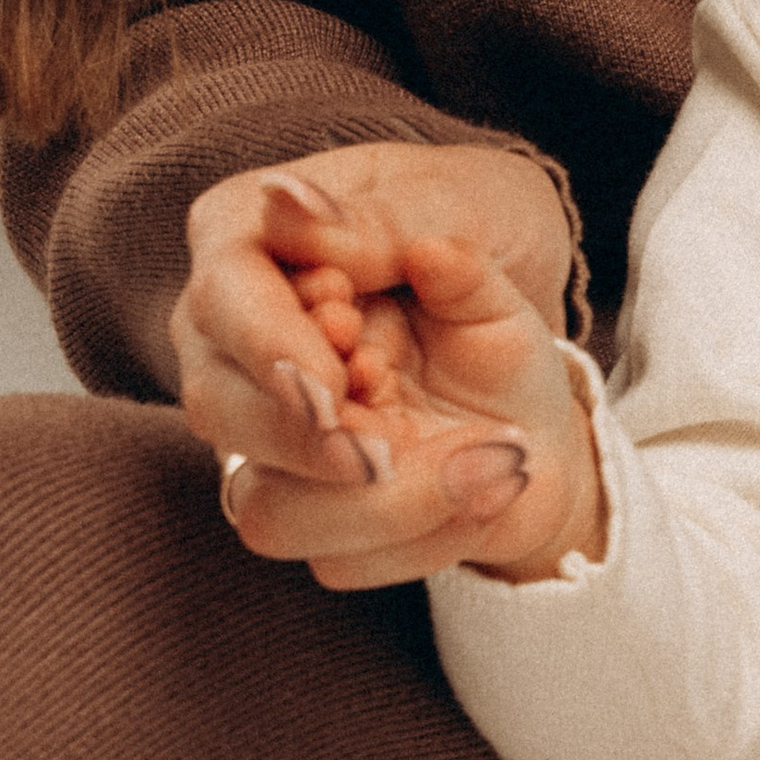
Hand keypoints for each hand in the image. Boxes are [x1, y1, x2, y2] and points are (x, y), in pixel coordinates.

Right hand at [173, 142, 588, 584]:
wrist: (542, 347)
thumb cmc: (488, 246)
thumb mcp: (465, 205)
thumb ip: (382, 219)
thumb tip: (288, 201)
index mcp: (255, 240)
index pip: (223, 297)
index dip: (273, 344)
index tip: (340, 372)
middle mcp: (238, 345)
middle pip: (218, 409)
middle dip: (310, 437)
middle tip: (393, 442)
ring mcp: (268, 436)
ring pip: (266, 509)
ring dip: (383, 504)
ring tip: (492, 458)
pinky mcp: (314, 508)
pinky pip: (339, 558)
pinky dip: (426, 535)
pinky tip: (492, 485)